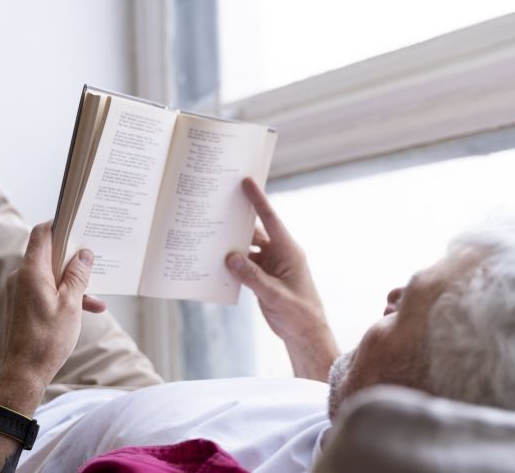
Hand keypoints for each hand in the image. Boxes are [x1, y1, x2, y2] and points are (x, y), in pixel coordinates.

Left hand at [0, 222, 103, 395]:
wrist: (24, 373)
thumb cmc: (46, 340)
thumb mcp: (71, 305)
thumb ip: (78, 276)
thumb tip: (84, 254)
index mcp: (31, 272)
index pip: (41, 234)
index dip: (59, 224)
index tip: (78, 223)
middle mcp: (21, 277)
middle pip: (48, 254)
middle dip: (73, 257)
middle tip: (94, 257)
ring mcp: (20, 291)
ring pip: (50, 275)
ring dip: (73, 282)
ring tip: (96, 294)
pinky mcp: (23, 305)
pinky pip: (46, 291)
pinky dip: (64, 295)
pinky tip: (87, 309)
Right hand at [226, 178, 338, 380]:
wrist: (305, 335)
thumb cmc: (299, 314)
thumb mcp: (275, 295)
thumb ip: (252, 277)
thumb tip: (230, 258)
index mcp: (289, 251)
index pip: (271, 220)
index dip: (258, 200)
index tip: (246, 181)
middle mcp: (279, 253)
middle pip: (255, 231)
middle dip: (237, 221)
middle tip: (217, 206)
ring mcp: (271, 265)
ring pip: (247, 249)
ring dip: (231, 245)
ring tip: (209, 235)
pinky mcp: (263, 277)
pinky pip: (244, 265)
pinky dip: (231, 264)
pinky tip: (215, 262)